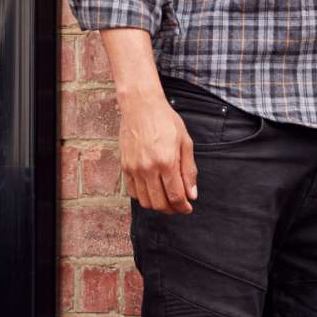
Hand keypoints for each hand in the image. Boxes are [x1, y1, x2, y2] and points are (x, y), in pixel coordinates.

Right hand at [117, 85, 197, 214]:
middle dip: (172, 209)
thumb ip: (189, 170)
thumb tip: (192, 194)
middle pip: (160, 203)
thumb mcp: (185, 142)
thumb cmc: (165, 121)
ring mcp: (134, 168)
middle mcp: (148, 168)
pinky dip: (143, 197)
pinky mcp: (125, 166)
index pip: (175, 196)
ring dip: (157, 205)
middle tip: (179, 206)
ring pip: (145, 202)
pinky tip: (152, 190)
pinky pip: (133, 192)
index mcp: (166, 162)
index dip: (183, 207)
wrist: (141, 106)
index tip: (188, 208)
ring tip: (166, 199)